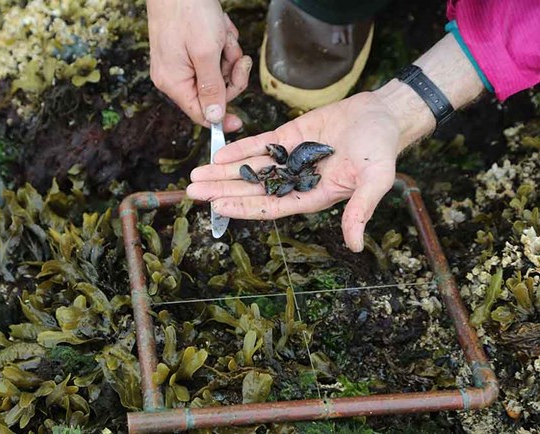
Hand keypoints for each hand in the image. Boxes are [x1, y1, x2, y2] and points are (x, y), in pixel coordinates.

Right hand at [146, 0, 251, 131]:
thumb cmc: (188, 12)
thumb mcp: (206, 53)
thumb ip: (211, 88)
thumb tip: (214, 119)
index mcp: (173, 83)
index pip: (199, 114)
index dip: (221, 118)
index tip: (239, 121)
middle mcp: (174, 77)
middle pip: (213, 94)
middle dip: (230, 74)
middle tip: (237, 56)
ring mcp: (181, 63)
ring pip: (218, 73)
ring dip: (228, 54)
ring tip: (223, 35)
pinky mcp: (189, 50)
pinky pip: (214, 57)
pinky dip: (223, 43)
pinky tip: (219, 28)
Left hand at [187, 91, 407, 251]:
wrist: (382, 117)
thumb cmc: (381, 151)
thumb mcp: (375, 181)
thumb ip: (361, 210)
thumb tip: (355, 245)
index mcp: (311, 196)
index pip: (270, 206)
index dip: (243, 207)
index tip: (218, 207)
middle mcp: (295, 181)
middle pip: (252, 189)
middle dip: (222, 191)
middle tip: (192, 192)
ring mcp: (289, 158)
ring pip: (250, 168)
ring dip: (223, 172)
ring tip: (195, 176)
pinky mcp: (289, 136)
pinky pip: (260, 144)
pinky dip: (240, 149)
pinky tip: (219, 154)